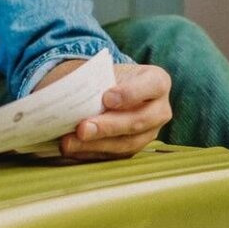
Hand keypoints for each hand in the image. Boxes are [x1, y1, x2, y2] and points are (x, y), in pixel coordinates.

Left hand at [58, 63, 172, 160]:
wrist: (107, 92)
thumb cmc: (107, 78)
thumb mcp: (104, 72)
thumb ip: (94, 82)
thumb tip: (69, 97)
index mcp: (157, 82)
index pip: (154, 86)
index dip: (131, 93)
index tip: (106, 98)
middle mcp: (159, 109)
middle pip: (139, 121)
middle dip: (108, 127)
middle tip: (82, 128)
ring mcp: (149, 132)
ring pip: (127, 143)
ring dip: (96, 144)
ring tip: (69, 142)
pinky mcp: (134, 148)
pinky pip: (115, 155)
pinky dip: (91, 152)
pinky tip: (72, 148)